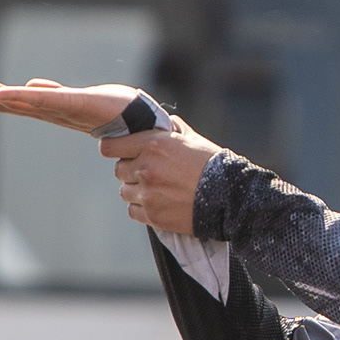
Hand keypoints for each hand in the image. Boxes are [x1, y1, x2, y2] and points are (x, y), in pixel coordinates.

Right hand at [0, 72, 161, 133]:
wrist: (139, 122)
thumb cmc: (110, 111)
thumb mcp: (75, 100)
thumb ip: (51, 94)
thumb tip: (31, 86)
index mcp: (43, 108)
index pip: (3, 98)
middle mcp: (45, 111)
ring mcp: (57, 109)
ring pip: (12, 100)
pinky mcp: (74, 105)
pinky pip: (41, 102)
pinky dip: (18, 98)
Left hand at [104, 126, 220, 235]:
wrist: (229, 197)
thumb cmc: (213, 165)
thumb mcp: (193, 139)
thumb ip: (173, 130)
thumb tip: (165, 123)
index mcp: (152, 145)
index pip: (110, 147)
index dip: (114, 149)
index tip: (120, 152)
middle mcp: (145, 168)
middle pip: (119, 170)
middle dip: (130, 170)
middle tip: (148, 172)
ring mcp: (147, 194)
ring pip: (125, 192)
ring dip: (136, 190)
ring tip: (157, 189)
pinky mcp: (152, 216)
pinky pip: (133, 211)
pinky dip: (142, 208)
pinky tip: (159, 203)